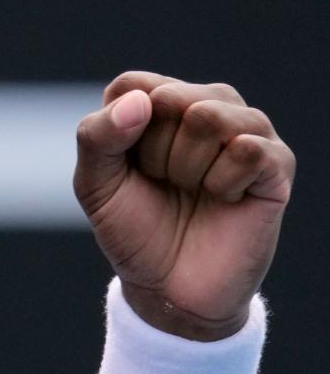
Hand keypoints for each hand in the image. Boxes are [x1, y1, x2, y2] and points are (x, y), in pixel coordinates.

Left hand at [74, 72, 294, 340]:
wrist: (169, 288)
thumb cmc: (134, 230)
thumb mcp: (96, 186)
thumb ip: (96, 138)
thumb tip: (140, 101)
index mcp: (163, 104)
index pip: (133, 85)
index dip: (120, 132)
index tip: (129, 168)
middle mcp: (210, 105)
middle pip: (170, 98)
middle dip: (153, 154)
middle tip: (165, 184)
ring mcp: (248, 130)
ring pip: (209, 117)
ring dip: (186, 169)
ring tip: (194, 192)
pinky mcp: (277, 162)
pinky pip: (245, 148)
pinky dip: (221, 183)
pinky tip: (224, 199)